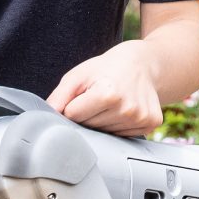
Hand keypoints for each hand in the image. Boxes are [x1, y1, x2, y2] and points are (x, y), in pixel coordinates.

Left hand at [46, 45, 165, 136]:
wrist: (142, 63)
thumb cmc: (107, 68)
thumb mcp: (79, 75)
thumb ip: (59, 96)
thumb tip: (46, 116)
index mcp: (108, 93)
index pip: (73, 115)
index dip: (75, 104)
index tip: (85, 93)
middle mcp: (127, 108)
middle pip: (90, 127)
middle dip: (88, 114)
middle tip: (99, 97)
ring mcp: (141, 118)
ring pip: (106, 133)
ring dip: (103, 121)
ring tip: (112, 102)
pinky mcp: (151, 124)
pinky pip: (123, 136)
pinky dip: (119, 125)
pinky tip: (124, 109)